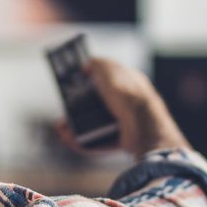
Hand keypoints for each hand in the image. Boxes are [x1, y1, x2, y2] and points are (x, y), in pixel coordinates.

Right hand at [57, 58, 189, 156]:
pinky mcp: (122, 141)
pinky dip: (82, 142)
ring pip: (96, 125)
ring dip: (75, 127)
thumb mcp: (108, 69)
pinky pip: (98, 142)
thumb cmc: (127, 94)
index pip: (109, 78)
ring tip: (62, 127)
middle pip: (98, 104)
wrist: (144, 126)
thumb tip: (87, 65)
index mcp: (130, 82)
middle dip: (78, 107)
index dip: (91, 79)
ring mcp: (126, 122)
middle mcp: (129, 102)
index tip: (76, 81)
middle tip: (65, 108)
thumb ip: (97, 63)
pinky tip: (68, 138)